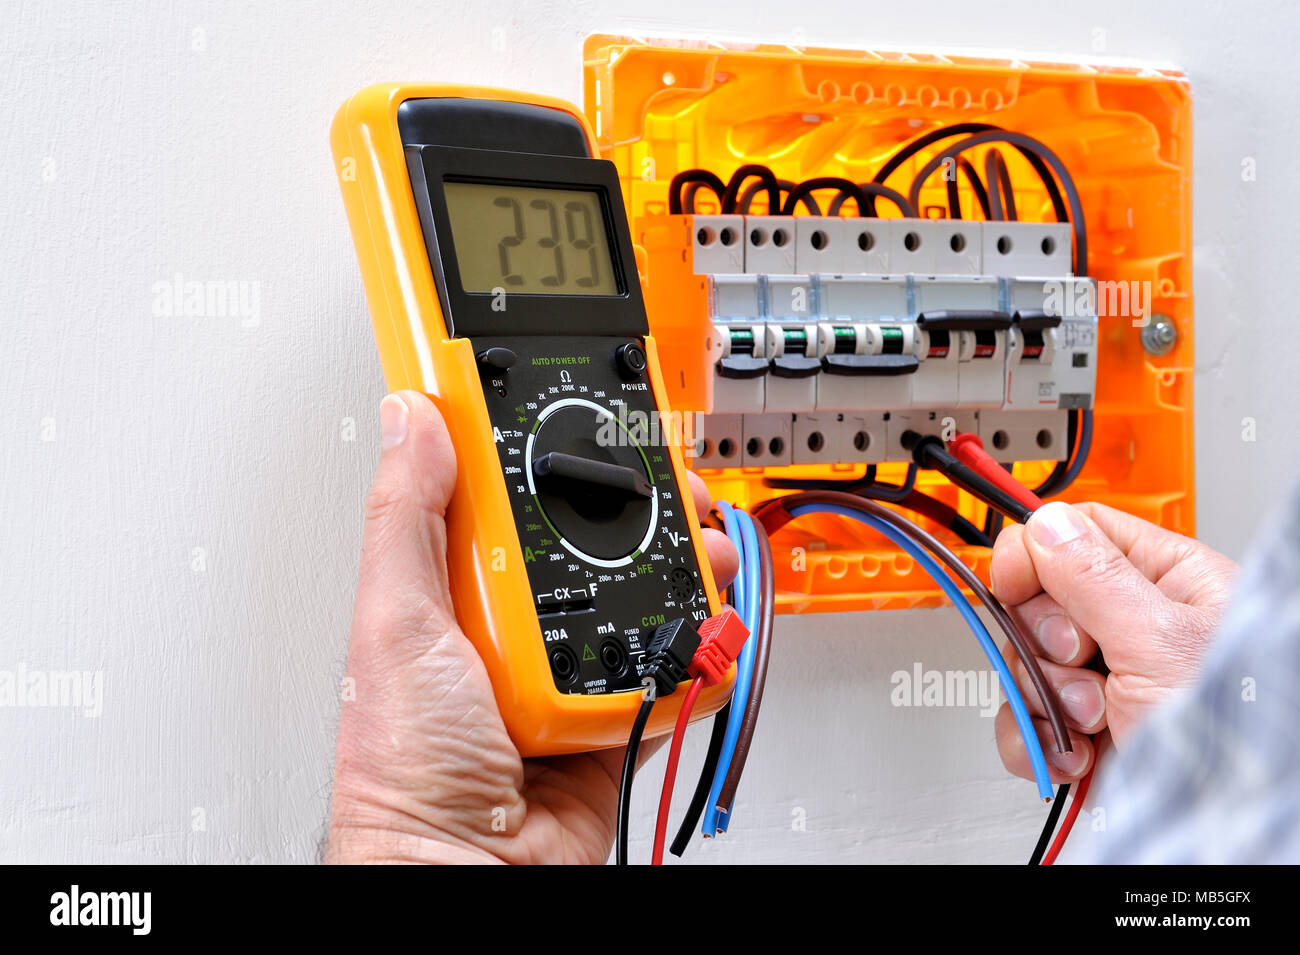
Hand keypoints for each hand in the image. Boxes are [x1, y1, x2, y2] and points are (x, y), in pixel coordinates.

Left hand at [325, 391, 737, 863]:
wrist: (468, 877)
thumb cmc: (403, 773)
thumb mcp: (397, 624)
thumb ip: (407, 518)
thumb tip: (409, 418)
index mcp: (454, 588)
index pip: (502, 492)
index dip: (539, 447)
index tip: (575, 408)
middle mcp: (514, 622)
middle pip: (587, 538)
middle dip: (636, 506)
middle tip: (664, 486)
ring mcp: (569, 668)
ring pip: (640, 598)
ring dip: (683, 572)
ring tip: (702, 553)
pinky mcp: (615, 713)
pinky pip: (671, 669)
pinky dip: (699, 651)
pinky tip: (704, 629)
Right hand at [990, 501, 1237, 782]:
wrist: (1224, 827)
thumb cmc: (1238, 737)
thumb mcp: (1162, 641)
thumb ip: (1095, 578)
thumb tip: (1046, 526)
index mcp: (1171, 583)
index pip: (1079, 536)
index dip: (1036, 554)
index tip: (1016, 581)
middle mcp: (1136, 629)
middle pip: (1039, 602)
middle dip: (1047, 642)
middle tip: (1083, 660)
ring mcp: (1107, 684)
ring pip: (1027, 664)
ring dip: (1047, 698)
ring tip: (1095, 719)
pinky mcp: (1083, 733)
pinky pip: (1024, 719)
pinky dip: (1035, 740)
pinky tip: (1074, 753)